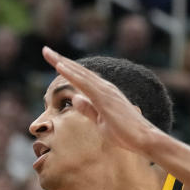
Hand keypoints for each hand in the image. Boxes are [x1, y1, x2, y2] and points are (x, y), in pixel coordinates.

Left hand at [42, 46, 160, 155]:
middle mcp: (105, 88)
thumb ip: (88, 109)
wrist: (144, 139)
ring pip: (80, 73)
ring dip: (63, 62)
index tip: (53, 60)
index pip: (81, 77)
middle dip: (60, 60)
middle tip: (45, 50)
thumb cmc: (125, 133)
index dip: (67, 68)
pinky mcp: (105, 98)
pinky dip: (71, 74)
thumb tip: (75, 98)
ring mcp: (105, 91)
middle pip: (79, 71)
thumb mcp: (101, 121)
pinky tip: (60, 66)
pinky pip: (84, 83)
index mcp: (103, 93)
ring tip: (48, 52)